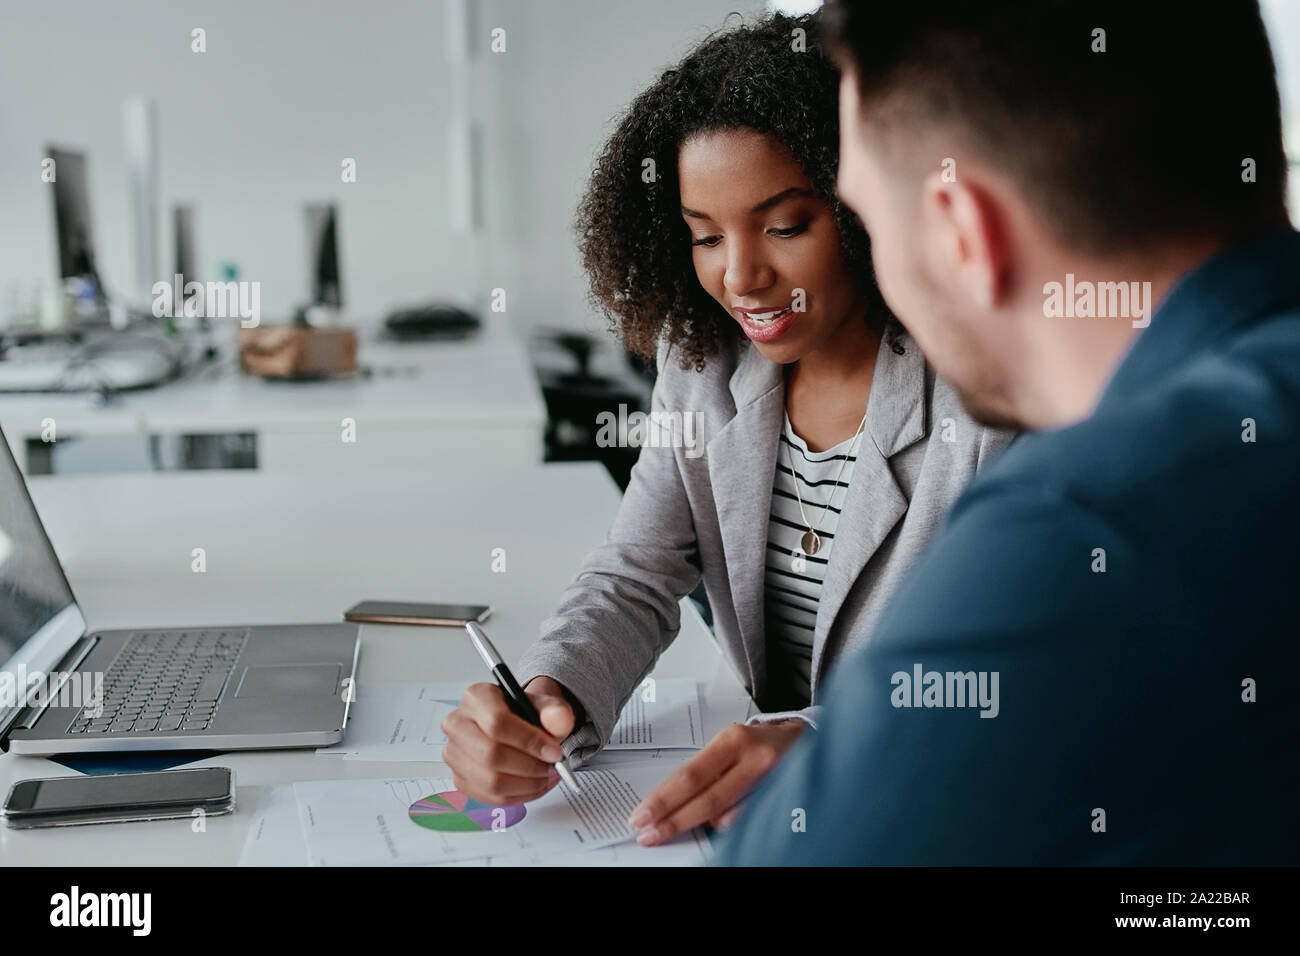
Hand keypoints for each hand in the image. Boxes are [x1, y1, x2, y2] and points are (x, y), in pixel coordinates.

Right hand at [440, 676, 575, 805]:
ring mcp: (456, 754)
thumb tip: (560, 719)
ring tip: (546, 775)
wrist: (519, 724)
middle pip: (490, 756)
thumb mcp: (546, 705)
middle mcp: (458, 725)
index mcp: (476, 698)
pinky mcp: (461, 778)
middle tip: (552, 766)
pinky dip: (519, 795)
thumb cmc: (526, 713)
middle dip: (530, 766)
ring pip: (490, 781)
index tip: (554, 751)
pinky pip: (491, 797)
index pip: (497, 723)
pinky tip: (535, 784)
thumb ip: (555, 711)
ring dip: (527, 784)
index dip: (529, 741)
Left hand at [627, 720, 805, 845]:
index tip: (641, 816)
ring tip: (693, 818)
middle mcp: (755, 758)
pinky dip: (730, 825)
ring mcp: (773, 781)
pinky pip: (747, 823)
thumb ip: (705, 770)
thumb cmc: (759, 744)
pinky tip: (724, 818)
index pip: (690, 775)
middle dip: (674, 822)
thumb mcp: (729, 745)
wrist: (805, 740)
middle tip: (649, 835)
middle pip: (707, 800)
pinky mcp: (785, 800)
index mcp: (733, 739)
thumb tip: (669, 804)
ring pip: (729, 818)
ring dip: (706, 824)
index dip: (663, 800)